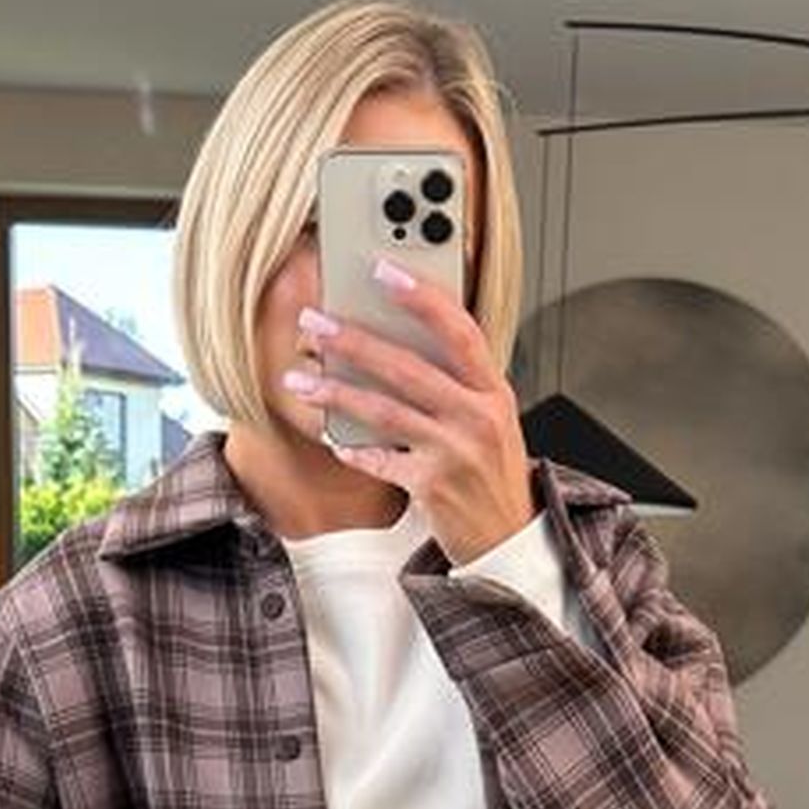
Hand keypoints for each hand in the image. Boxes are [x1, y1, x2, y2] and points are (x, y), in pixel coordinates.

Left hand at [281, 260, 534, 565]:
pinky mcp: (431, 488)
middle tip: (314, 322)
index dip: (421, 297)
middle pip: (408, 367)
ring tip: (300, 379)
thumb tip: (403, 338)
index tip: (383, 270)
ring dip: (336, 392)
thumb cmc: (492, 472)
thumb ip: (459, 380)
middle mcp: (477, 417)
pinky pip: (380, 461)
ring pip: (385, 411)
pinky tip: (331, 437)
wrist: (508, 537)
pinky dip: (352, 449)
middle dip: (354, 340)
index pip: (459, 330)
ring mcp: (454, 453)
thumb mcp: (491, 417)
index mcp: (494, 391)